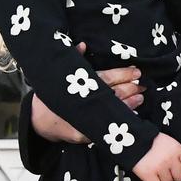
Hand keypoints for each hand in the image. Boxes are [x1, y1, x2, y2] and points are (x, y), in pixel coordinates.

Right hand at [30, 43, 145, 143]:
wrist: (38, 121)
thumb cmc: (51, 95)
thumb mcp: (59, 76)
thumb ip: (74, 60)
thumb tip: (83, 45)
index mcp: (79, 86)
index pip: (106, 78)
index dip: (122, 75)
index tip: (136, 72)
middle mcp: (83, 103)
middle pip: (112, 94)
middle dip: (130, 89)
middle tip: (142, 85)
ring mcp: (83, 120)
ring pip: (111, 111)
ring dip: (129, 104)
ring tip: (140, 97)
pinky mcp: (84, 135)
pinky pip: (105, 127)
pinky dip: (118, 120)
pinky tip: (131, 116)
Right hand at [132, 133, 180, 180]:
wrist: (133, 139)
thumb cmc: (151, 141)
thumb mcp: (168, 142)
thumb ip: (176, 153)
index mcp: (177, 148)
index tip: (178, 169)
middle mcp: (170, 158)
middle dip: (174, 177)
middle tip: (166, 174)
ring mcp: (160, 167)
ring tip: (157, 176)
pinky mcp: (148, 174)